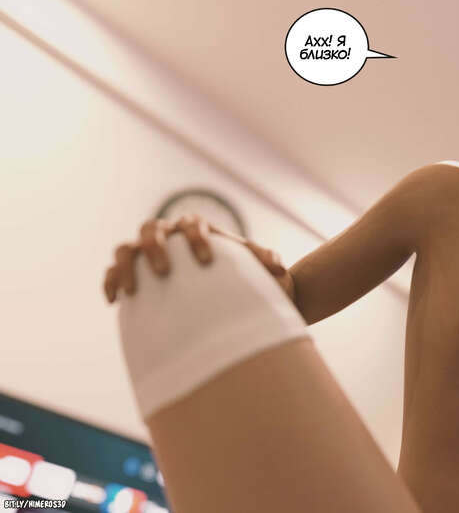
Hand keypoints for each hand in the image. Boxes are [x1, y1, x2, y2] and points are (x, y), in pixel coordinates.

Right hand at [103, 214, 294, 303]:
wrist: (220, 290)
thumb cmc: (238, 275)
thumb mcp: (254, 268)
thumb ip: (265, 261)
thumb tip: (279, 267)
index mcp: (195, 227)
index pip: (192, 224)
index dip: (196, 238)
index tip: (206, 261)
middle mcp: (167, 235)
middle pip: (151, 229)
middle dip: (155, 247)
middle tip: (164, 271)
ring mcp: (145, 252)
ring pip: (125, 249)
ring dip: (125, 266)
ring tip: (132, 290)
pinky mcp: (131, 272)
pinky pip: (111, 272)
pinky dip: (110, 282)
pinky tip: (114, 302)